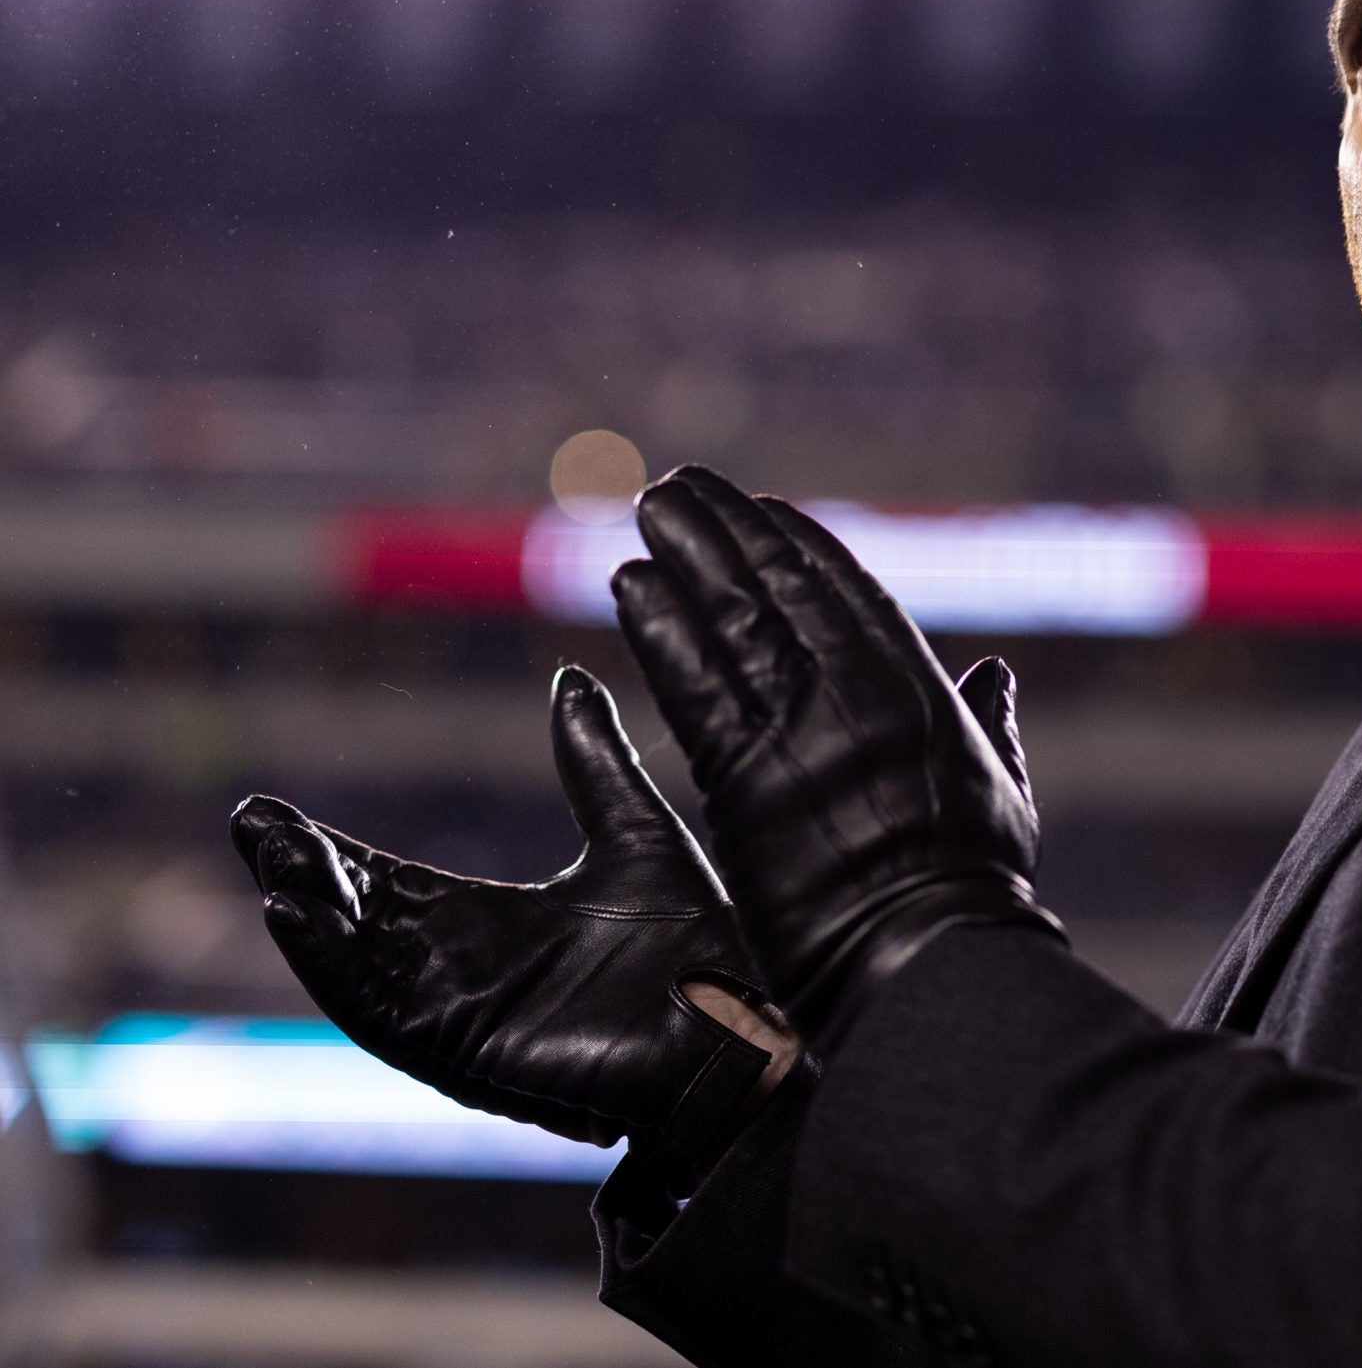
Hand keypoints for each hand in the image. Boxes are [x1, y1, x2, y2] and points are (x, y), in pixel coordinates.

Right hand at [231, 665, 793, 1178]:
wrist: (740, 1025)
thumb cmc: (703, 946)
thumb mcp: (634, 834)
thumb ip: (592, 762)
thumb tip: (567, 678)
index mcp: (500, 929)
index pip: (393, 887)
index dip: (334, 852)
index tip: (273, 812)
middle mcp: (470, 976)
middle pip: (362, 923)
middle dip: (306, 876)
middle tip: (253, 825)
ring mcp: (465, 1017)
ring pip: (360, 968)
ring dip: (311, 919)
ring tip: (270, 869)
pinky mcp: (469, 1052)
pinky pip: (382, 1013)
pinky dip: (334, 968)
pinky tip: (298, 918)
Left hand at [610, 465, 1061, 1042]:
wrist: (928, 959)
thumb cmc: (972, 891)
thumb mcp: (1001, 793)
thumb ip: (991, 725)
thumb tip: (997, 675)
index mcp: (922, 690)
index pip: (850, 592)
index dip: (800, 544)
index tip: (760, 508)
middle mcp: (861, 692)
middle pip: (783, 586)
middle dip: (728, 530)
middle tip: (680, 487)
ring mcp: (804, 728)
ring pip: (735, 618)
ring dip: (686, 557)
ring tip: (647, 510)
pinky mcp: (747, 776)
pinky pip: (695, 684)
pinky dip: (661, 629)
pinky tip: (630, 586)